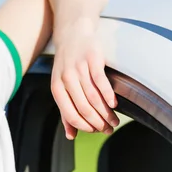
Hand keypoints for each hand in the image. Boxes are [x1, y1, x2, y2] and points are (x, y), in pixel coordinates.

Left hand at [51, 24, 119, 139]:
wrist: (72, 35)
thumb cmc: (67, 65)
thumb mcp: (61, 86)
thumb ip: (65, 110)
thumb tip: (71, 135)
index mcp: (56, 88)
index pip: (69, 114)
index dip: (83, 126)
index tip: (95, 131)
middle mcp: (66, 79)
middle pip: (83, 107)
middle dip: (97, 122)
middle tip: (108, 129)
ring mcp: (79, 68)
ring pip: (93, 97)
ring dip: (106, 112)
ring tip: (114, 121)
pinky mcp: (92, 60)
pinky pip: (101, 81)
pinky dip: (108, 95)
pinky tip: (114, 104)